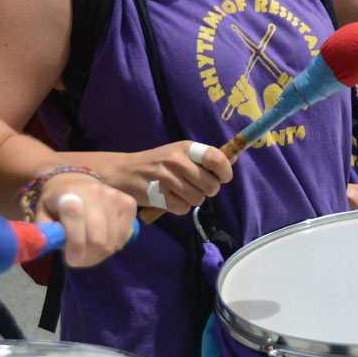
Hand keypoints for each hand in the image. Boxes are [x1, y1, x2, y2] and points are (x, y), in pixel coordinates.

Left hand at [35, 173, 137, 267]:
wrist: (76, 181)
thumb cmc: (57, 203)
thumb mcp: (43, 214)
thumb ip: (45, 231)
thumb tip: (50, 246)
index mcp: (70, 194)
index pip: (77, 221)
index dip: (75, 246)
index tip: (71, 260)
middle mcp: (95, 193)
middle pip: (98, 239)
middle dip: (88, 257)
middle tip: (80, 260)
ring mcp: (114, 197)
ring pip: (113, 241)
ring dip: (101, 254)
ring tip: (90, 252)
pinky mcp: (129, 202)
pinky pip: (125, 234)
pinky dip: (114, 244)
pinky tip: (104, 239)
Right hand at [107, 140, 232, 213]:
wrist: (123, 172)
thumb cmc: (158, 163)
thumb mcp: (180, 153)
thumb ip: (206, 158)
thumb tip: (234, 157)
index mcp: (186, 147)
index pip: (217, 158)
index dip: (225, 171)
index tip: (222, 178)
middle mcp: (177, 160)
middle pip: (211, 186)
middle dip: (207, 190)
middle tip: (195, 186)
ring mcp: (167, 178)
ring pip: (199, 199)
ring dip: (192, 199)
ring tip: (180, 192)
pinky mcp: (158, 196)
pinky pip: (183, 209)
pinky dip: (179, 207)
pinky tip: (169, 198)